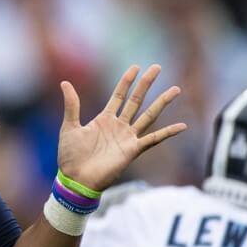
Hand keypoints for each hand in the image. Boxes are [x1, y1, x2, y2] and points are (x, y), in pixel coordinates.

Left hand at [57, 65, 185, 191]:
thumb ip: (72, 106)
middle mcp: (118, 126)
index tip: (136, 67)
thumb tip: (65, 83)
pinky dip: (167, 133)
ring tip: (175, 89)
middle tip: (157, 67)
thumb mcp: (69, 127)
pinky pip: (153, 140)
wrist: (75, 180)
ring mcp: (127, 138)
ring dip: (162, 102)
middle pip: (136, 100)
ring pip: (148, 115)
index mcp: (104, 119)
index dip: (127, 81)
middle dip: (146, 84)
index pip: (119, 95)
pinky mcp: (132, 150)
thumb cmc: (70, 156)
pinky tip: (182, 126)